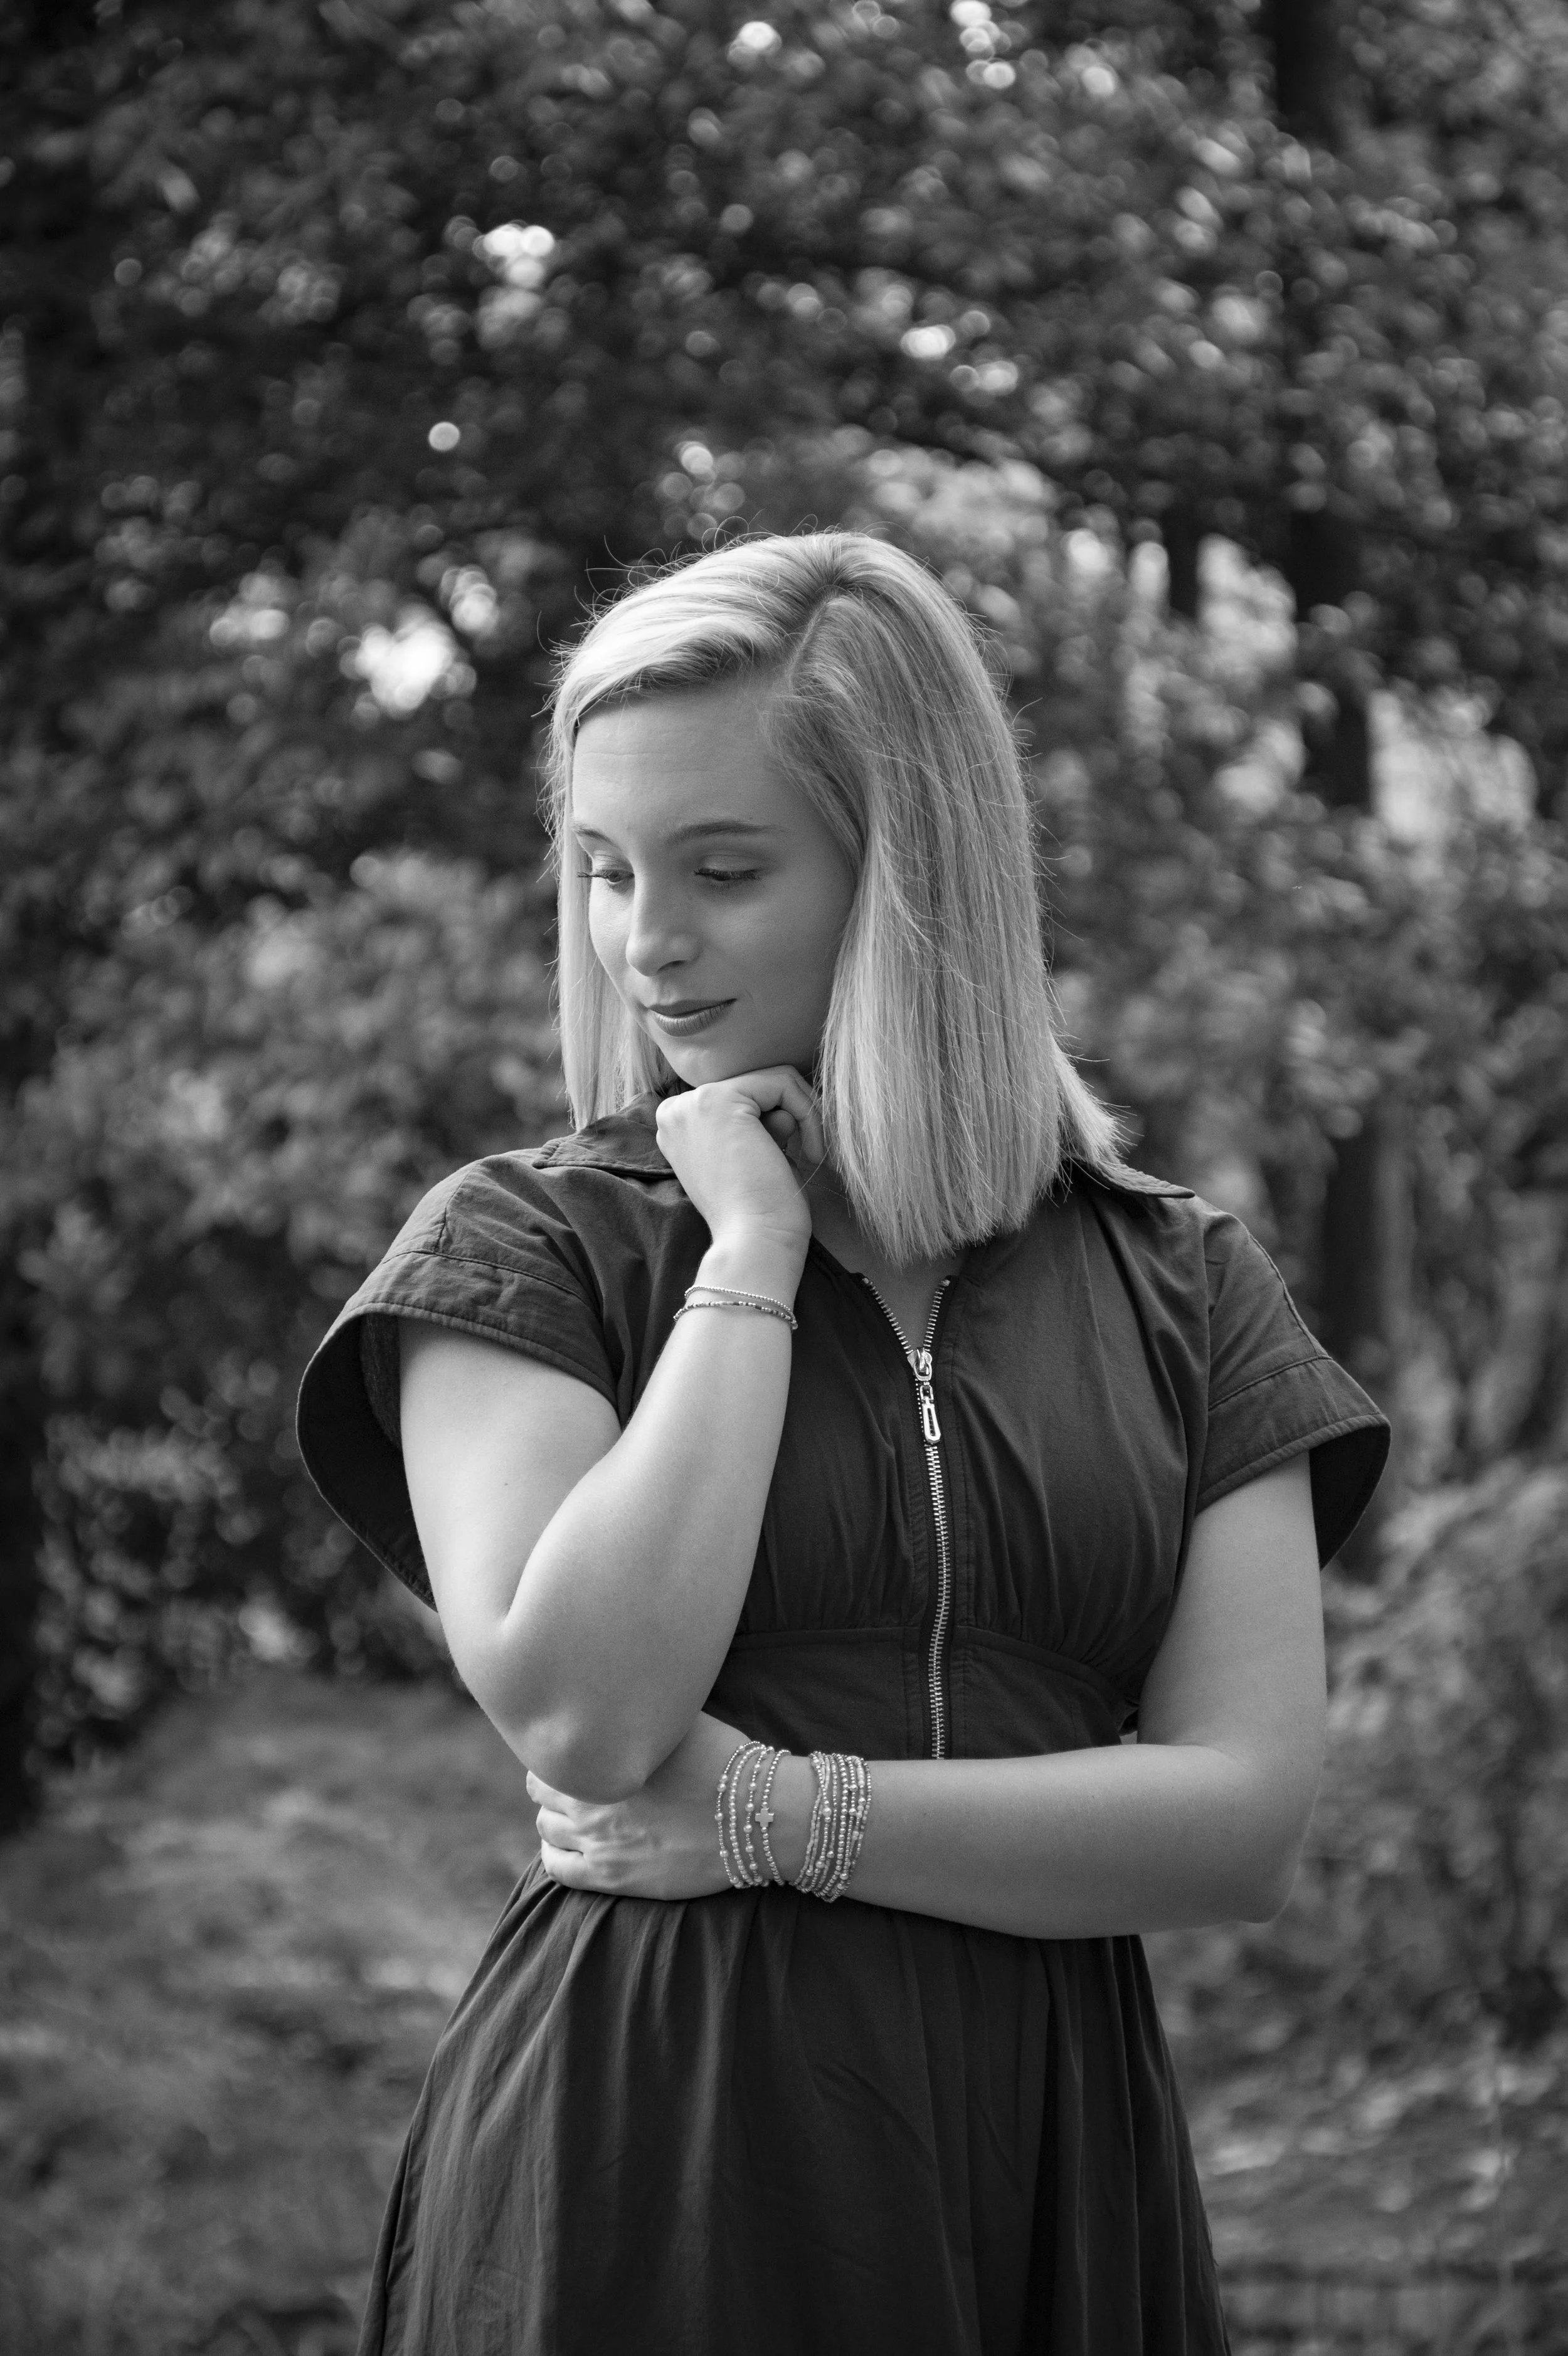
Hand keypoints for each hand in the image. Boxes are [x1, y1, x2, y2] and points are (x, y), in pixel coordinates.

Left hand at [528, 1712, 749, 1899]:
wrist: (753, 1815)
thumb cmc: (723, 1760)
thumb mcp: (679, 1720)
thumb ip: (642, 1712)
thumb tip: (621, 1691)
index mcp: (604, 1756)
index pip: (551, 1752)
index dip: (558, 1751)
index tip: (569, 1750)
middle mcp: (592, 1798)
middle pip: (541, 1790)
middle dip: (551, 1782)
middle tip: (567, 1781)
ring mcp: (600, 1841)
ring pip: (547, 1829)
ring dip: (552, 1818)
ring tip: (567, 1814)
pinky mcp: (613, 1877)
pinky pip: (559, 1870)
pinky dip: (553, 1856)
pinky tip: (562, 1848)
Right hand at [655, 1069, 824, 1265]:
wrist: (754, 1244)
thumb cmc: (759, 1213)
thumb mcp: (752, 1157)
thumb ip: (758, 1126)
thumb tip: (781, 1110)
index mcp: (679, 1128)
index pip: (741, 1100)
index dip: (773, 1123)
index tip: (785, 1157)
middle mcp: (675, 1110)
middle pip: (755, 1085)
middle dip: (788, 1116)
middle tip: (797, 1157)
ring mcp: (692, 1103)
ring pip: (771, 1080)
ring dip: (802, 1114)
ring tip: (805, 1154)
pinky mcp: (718, 1099)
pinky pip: (782, 1082)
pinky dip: (808, 1113)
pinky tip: (811, 1151)